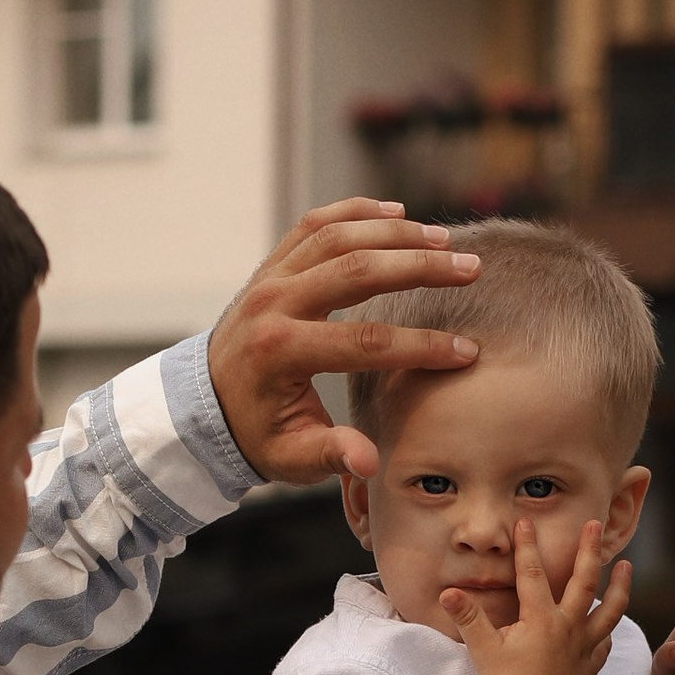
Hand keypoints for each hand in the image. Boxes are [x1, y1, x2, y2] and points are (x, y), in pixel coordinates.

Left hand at [206, 200, 479, 485]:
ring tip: (444, 241)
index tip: (466, 351)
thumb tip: (371, 463)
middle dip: (419, 267)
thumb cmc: (256, 435)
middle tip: (470, 268)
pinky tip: (397, 212)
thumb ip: (332, 454)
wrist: (204, 406)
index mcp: (280, 352)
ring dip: (395, 233)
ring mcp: (270, 278)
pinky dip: (356, 211)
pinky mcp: (272, 265)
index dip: (420, 346)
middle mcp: (273, 303)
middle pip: (356, 270)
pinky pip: (314, 225)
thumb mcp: (291, 458)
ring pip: (338, 236)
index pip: (364, 342)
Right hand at [451, 521, 629, 674]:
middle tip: (594, 525)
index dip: (527, 547)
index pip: (532, 574)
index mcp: (541, 619)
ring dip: (620, 586)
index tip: (526, 522)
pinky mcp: (589, 667)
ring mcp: (583, 647)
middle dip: (587, 551)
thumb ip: (468, 617)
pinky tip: (610, 622)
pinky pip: (604, 643)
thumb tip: (448, 592)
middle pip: (583, 582)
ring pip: (609, 610)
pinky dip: (608, 630)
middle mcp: (568, 628)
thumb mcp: (483, 648)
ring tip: (627, 566)